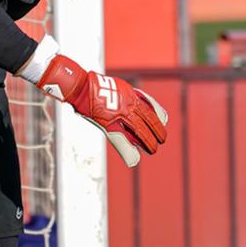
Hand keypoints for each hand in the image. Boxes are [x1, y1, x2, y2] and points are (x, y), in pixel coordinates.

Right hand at [38, 53, 167, 166]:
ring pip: (139, 130)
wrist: (81, 87)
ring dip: (147, 141)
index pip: (150, 106)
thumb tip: (137, 105)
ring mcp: (119, 114)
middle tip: (162, 139)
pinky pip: (120, 140)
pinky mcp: (108, 124)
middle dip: (156, 130)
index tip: (164, 121)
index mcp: (130, 95)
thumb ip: (129, 96)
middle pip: (148, 119)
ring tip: (153, 149)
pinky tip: (134, 160)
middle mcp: (127, 104)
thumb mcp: (119, 87)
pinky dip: (127, 151)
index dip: (159, 114)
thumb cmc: (96, 87)